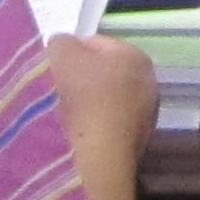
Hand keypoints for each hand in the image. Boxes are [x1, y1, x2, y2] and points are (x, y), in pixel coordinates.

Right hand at [42, 29, 163, 153]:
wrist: (98, 156)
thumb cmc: (83, 96)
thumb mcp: (61, 54)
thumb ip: (61, 43)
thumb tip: (63, 47)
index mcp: (136, 55)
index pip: (96, 43)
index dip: (69, 52)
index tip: (50, 68)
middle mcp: (149, 83)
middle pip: (102, 74)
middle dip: (78, 79)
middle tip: (53, 91)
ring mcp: (145, 116)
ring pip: (104, 102)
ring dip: (85, 106)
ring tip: (61, 116)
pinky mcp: (136, 143)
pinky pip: (106, 127)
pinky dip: (91, 128)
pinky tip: (75, 136)